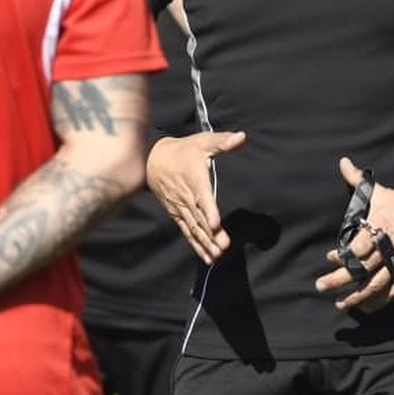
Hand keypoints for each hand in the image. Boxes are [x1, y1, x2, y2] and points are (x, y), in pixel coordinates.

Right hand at [148, 131, 245, 262]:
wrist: (151, 160)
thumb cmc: (182, 150)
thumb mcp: (202, 141)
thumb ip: (221, 141)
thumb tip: (241, 136)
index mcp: (194, 179)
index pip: (202, 196)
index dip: (209, 210)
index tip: (217, 223)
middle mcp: (186, 197)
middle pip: (199, 218)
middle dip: (211, 234)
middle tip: (224, 247)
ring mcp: (180, 208)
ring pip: (193, 228)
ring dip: (205, 243)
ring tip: (217, 256)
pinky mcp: (177, 214)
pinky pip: (187, 231)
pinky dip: (196, 245)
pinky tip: (206, 258)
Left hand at [315, 157, 393, 312]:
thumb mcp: (382, 191)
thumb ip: (357, 180)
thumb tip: (343, 162)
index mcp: (379, 229)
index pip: (356, 249)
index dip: (341, 257)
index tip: (330, 258)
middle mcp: (387, 249)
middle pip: (361, 270)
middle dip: (339, 280)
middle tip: (321, 286)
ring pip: (374, 286)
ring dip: (355, 297)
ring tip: (340, 304)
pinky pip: (392, 293)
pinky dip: (378, 302)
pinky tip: (365, 307)